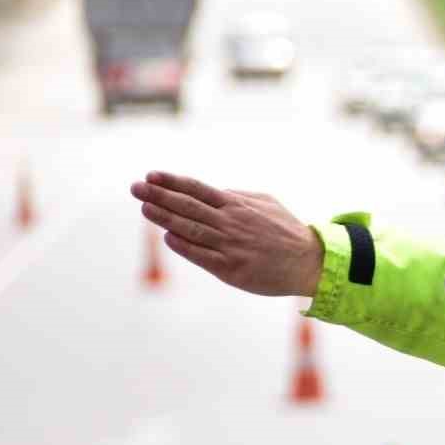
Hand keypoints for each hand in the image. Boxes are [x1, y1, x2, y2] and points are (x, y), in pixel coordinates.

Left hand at [129, 172, 322, 296]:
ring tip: (145, 207)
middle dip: (159, 195)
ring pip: (191, 229)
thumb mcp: (266, 203)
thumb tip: (213, 191)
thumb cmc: (286, 232)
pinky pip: (201, 256)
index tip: (150, 175)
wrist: (309, 262)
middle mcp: (231, 223)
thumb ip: (238, 197)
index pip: (198, 190)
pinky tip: (168, 237)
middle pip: (188, 206)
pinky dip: (183, 245)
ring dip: (165, 217)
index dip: (172, 182)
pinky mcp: (232, 269)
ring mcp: (230, 246)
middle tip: (135, 188)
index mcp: (238, 205)